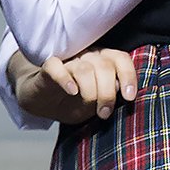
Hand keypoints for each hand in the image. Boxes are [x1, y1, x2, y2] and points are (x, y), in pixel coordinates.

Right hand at [13, 48, 138, 124]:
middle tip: (104, 113)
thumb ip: (107, 96)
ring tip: (88, 106)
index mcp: (103, 61)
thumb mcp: (92, 105)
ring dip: (90, 91)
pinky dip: (65, 79)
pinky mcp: (47, 68)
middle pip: (105, 66)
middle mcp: (88, 56)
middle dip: (107, 93)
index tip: (129, 97)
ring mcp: (67, 61)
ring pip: (84, 69)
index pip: (120, 59)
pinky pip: (56, 67)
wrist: (40, 101)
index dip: (128, 77)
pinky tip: (72, 91)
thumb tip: (118, 89)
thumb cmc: (70, 102)